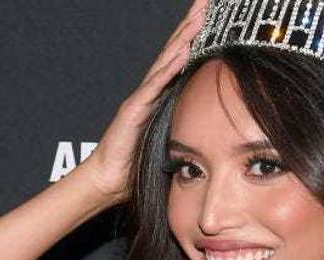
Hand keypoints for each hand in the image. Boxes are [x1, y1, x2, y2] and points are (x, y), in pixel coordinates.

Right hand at [74, 0, 207, 203]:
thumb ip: (185, 123)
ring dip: (184, 37)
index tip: (212, 14)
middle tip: (207, 0)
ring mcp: (142, 96)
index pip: (181, 57)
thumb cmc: (137, 161)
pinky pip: (156, 84)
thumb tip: (213, 124)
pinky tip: (184, 50)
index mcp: (161, 94)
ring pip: (167, 60)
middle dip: (191, 23)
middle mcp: (151, 89)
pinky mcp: (135, 109)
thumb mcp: (169, 137)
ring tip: (200, 16)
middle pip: (174, 49)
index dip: (195, 35)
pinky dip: (171, 67)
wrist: (109, 178)